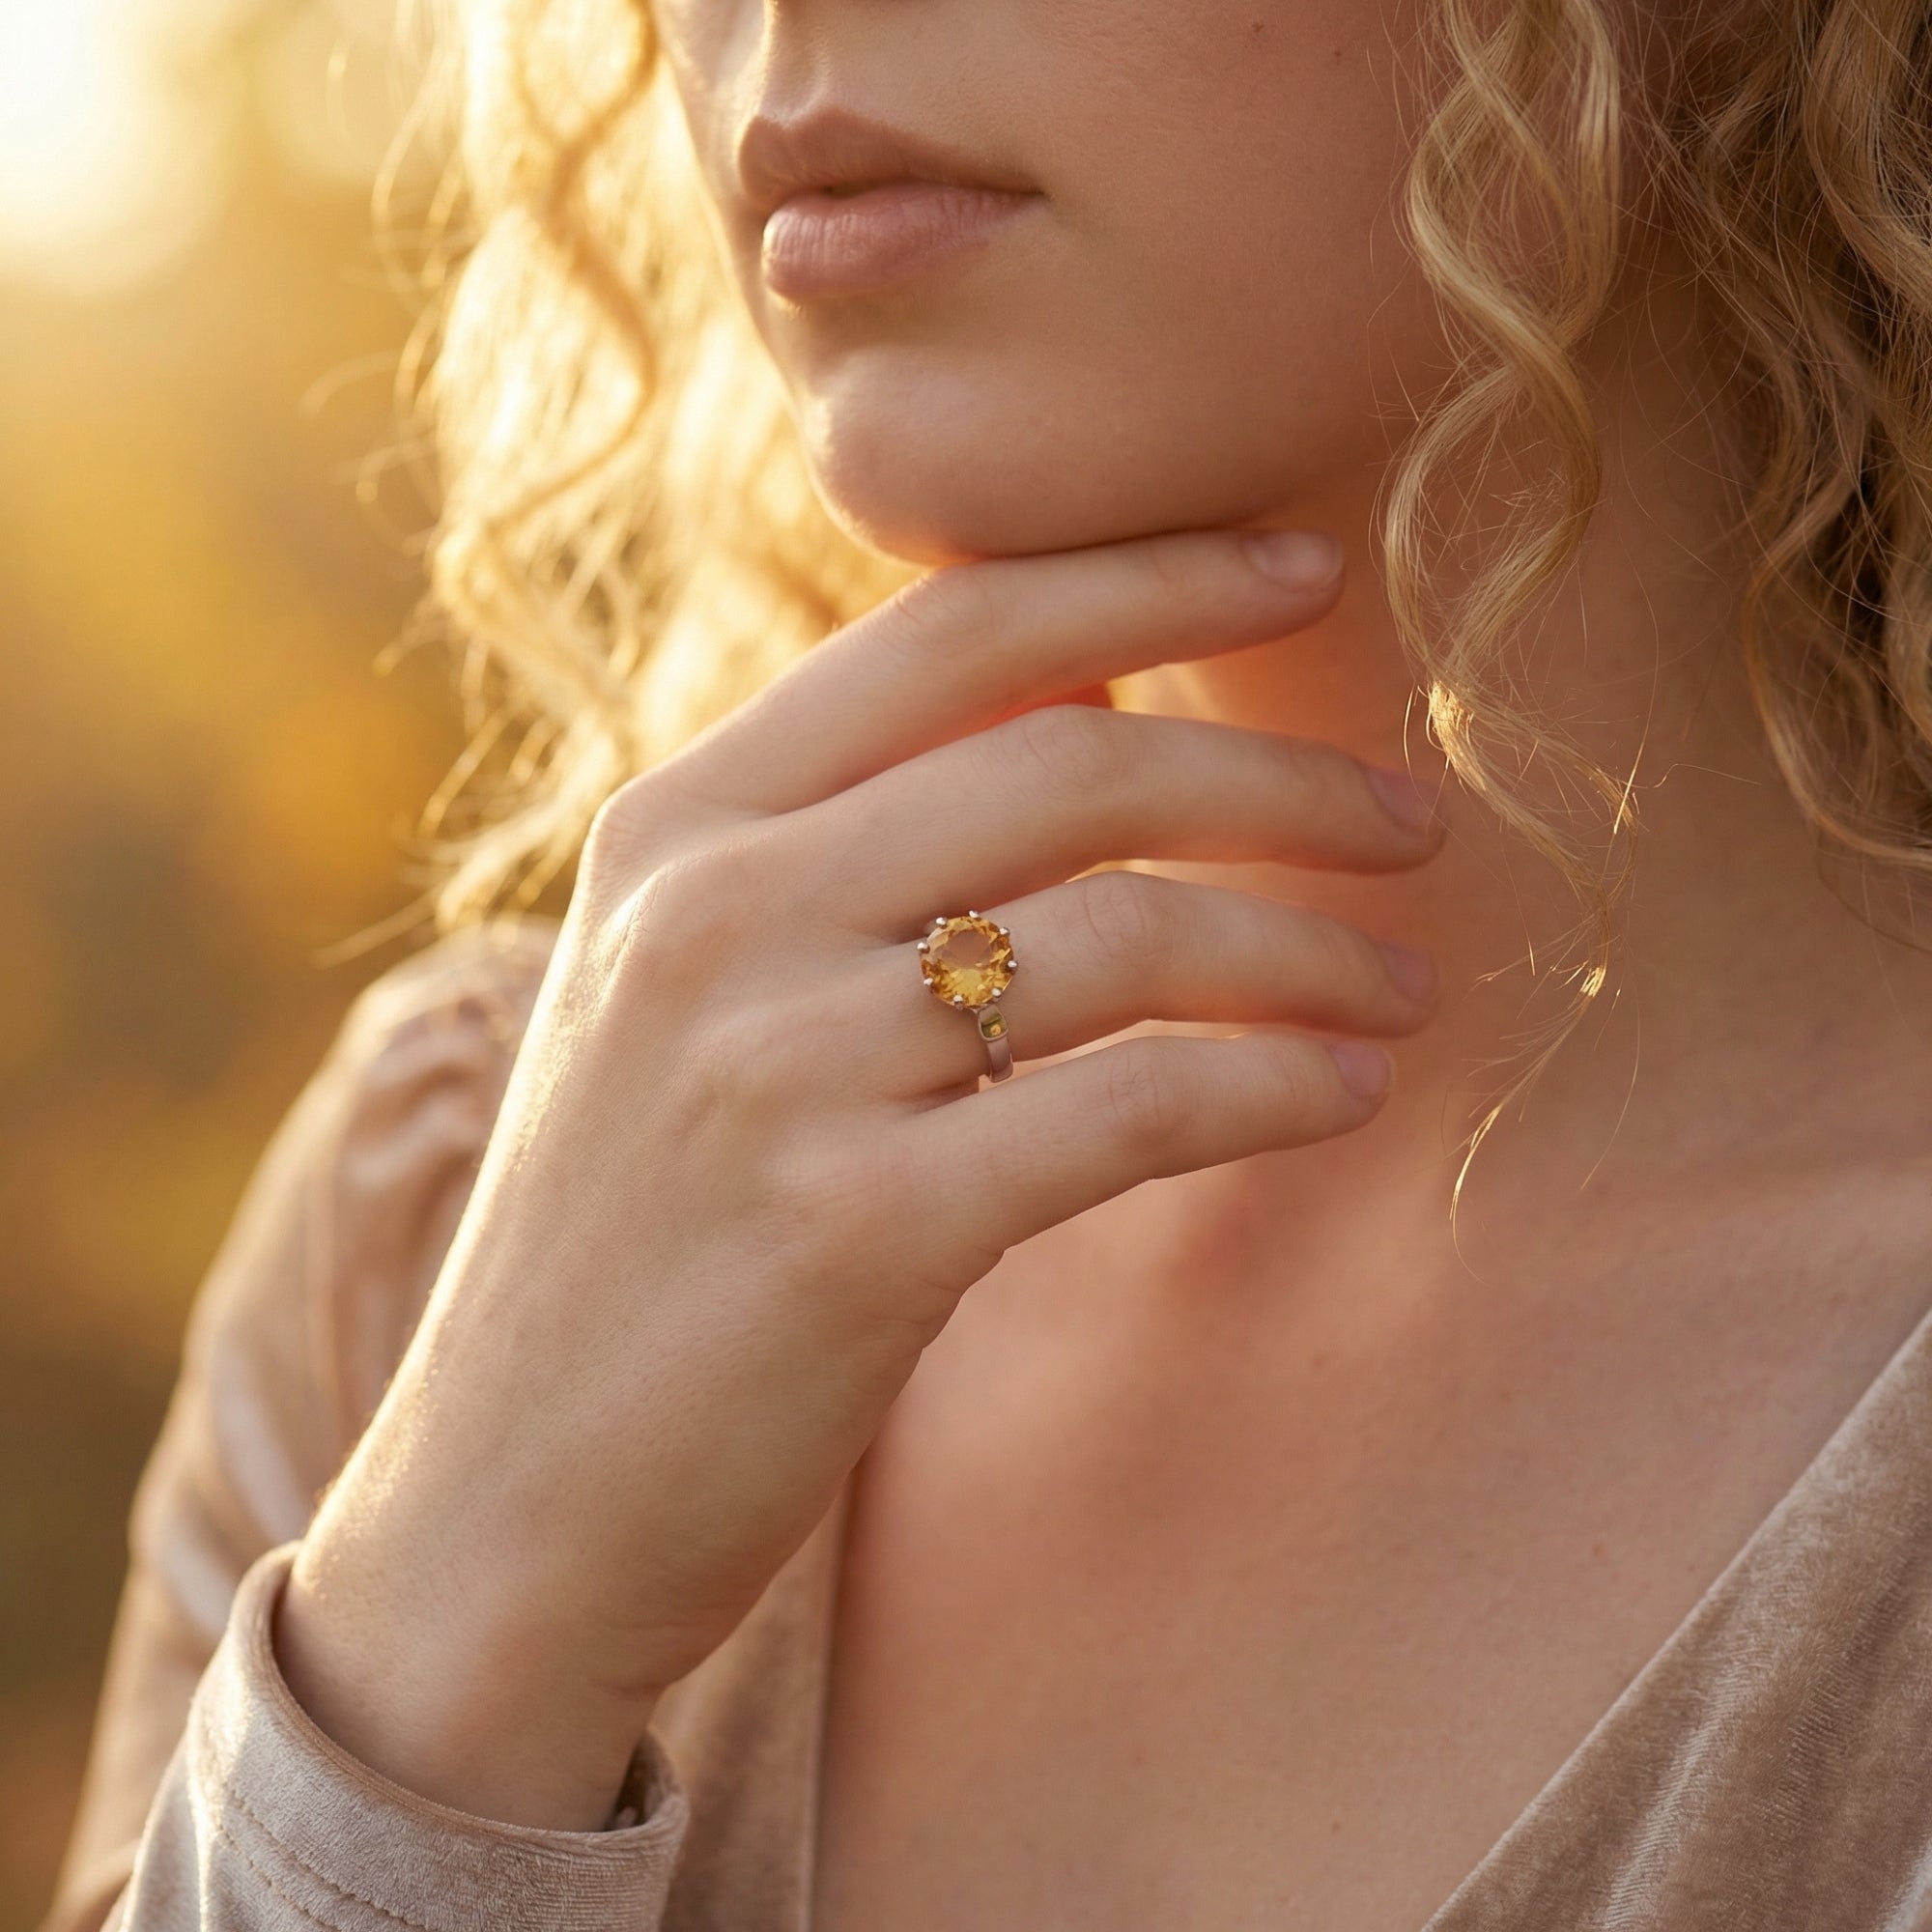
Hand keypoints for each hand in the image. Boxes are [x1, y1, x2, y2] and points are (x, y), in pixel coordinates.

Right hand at [277, 527, 1445, 1829]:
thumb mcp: (677, 997)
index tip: (1303, 566)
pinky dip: (1273, 1089)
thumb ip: (838, 844)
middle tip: (1412, 820)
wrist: (504, 1510)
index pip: (953, 629)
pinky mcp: (857, 1230)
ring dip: (1309, 951)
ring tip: (1401, 988)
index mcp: (676, 827)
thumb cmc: (631, 1243)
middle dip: (1284, 781)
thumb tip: (1079, 703)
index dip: (1152, 575)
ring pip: (1128, 934)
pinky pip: (1131, 1107)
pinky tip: (1346, 1097)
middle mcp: (719, 913)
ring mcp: (780, 1065)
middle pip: (1077, 762)